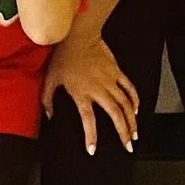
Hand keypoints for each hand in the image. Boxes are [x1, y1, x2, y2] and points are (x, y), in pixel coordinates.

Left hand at [42, 29, 137, 153]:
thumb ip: (47, 100)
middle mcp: (99, 89)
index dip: (91, 137)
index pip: (88, 120)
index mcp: (81, 93)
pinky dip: (135, 100)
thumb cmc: (63, 55)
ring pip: (126, 104)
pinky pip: (129, 88)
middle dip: (123, 133)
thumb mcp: (50, 79)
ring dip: (132, 121)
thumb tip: (49, 116)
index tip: (93, 150)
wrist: (78, 34)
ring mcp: (110, 80)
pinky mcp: (117, 71)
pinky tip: (136, 110)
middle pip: (116, 115)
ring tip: (134, 134)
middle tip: (127, 146)